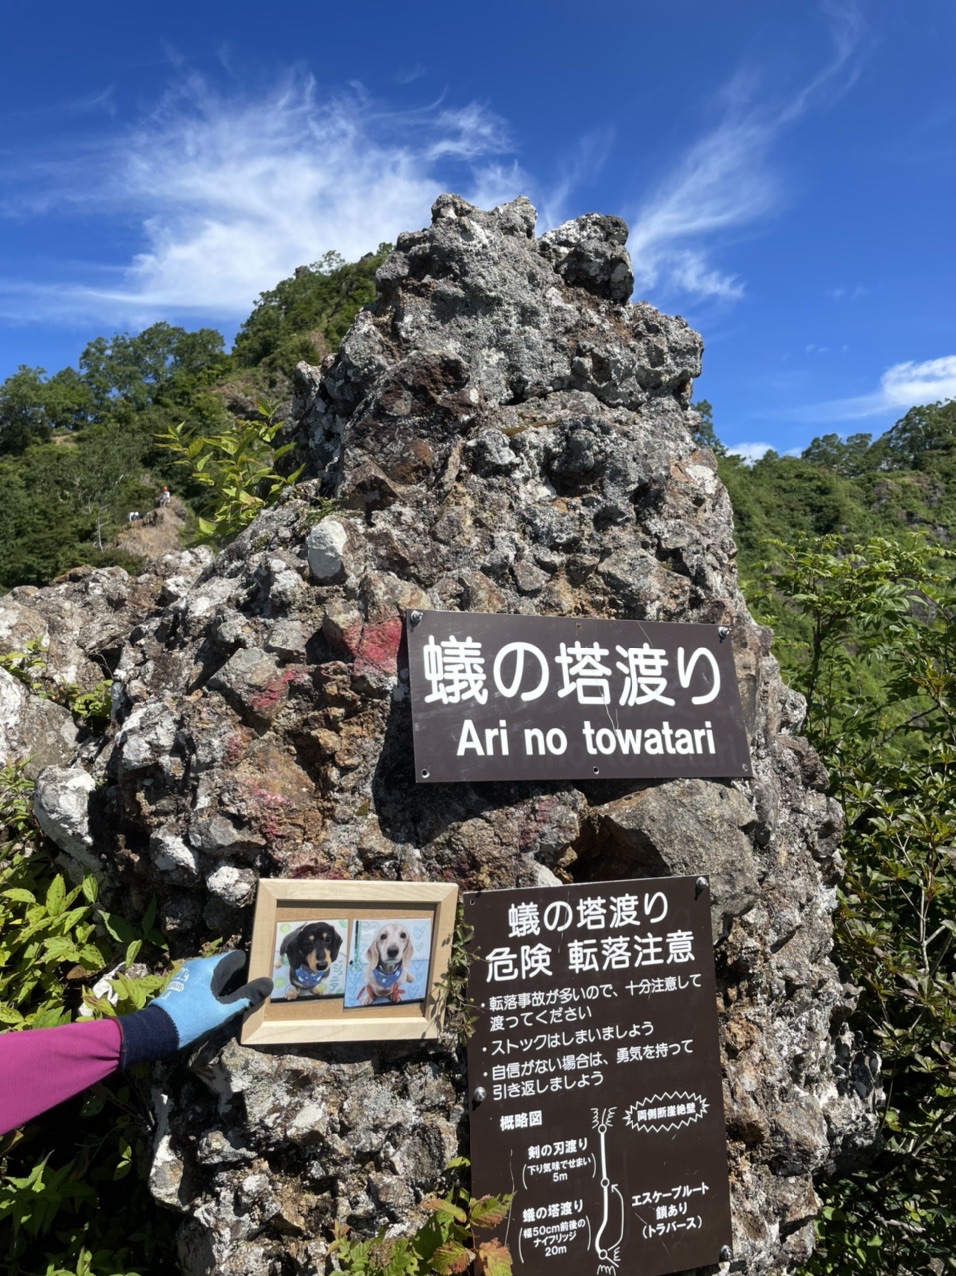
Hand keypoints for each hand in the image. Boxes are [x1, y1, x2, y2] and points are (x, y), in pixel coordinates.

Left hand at [154, 951, 272, 1047]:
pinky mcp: (181, 983)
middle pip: (226, 964)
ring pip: (213, 973)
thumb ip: (246, 997)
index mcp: (209, 966)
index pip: (237, 956)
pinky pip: (202, 980)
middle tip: (245, 997)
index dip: (248, 969)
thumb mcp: (222, 1011)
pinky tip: (212, 1006)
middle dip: (237, 978)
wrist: (155, 1031)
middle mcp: (198, 964)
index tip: (253, 985)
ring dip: (223, 985)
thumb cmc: (191, 1020)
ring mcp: (187, 973)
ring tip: (229, 1003)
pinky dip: (211, 988)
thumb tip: (268, 983)